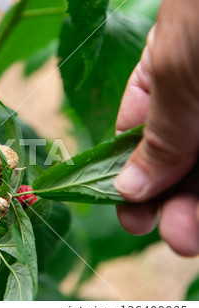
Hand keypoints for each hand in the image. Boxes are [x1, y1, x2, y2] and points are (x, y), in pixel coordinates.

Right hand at [114, 0, 198, 255]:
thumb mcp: (175, 65)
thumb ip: (156, 132)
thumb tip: (126, 186)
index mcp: (168, 77)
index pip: (141, 133)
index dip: (130, 173)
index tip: (127, 208)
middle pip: (181, 161)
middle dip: (172, 201)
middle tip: (170, 233)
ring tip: (186, 238)